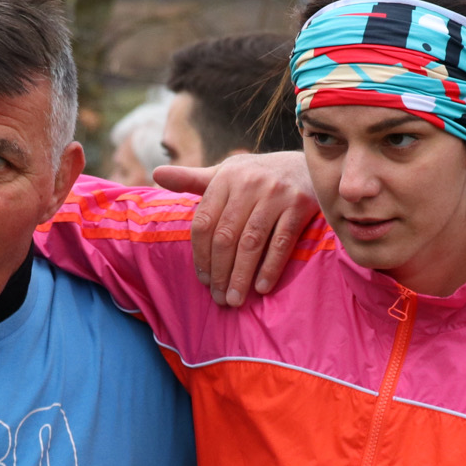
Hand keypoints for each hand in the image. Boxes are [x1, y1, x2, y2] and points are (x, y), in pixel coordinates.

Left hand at [152, 151, 319, 307]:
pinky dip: (270, 267)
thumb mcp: (226, 173)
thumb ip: (193, 179)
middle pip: (226, 236)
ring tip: (235, 300)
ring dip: (241, 276)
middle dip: (220, 272)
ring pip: (251, 242)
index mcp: (226, 178)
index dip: (201, 255)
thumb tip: (157, 174)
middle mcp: (249, 184)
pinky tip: (261, 288)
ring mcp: (276, 194)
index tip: (204, 281)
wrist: (308, 165)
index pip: (204, 222)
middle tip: (219, 299)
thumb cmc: (258, 176)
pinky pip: (282, 243)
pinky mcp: (300, 205)